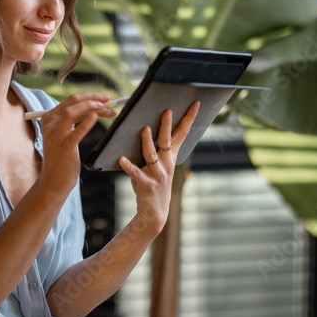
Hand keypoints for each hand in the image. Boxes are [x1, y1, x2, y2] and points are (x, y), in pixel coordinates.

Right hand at [38, 93, 116, 195]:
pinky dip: (87, 123)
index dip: (89, 96)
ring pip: (72, 112)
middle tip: (109, 100)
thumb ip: (73, 120)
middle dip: (93, 98)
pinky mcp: (65, 147)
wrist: (54, 181)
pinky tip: (96, 117)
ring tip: (106, 107)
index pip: (71, 100)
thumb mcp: (64, 134)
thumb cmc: (62, 157)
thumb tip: (94, 107)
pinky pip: (77, 132)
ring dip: (90, 106)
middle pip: (73, 102)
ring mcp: (56, 135)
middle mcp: (50, 124)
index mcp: (49, 118)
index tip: (104, 98)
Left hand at [117, 101, 200, 235]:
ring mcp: (158, 174)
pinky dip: (128, 166)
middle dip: (167, 125)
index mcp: (171, 156)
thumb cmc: (152, 182)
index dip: (189, 118)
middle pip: (167, 141)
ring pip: (152, 155)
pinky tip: (121, 159)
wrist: (154, 212)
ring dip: (148, 142)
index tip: (195, 103)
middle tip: (167, 110)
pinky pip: (135, 173)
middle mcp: (167, 164)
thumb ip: (152, 148)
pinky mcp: (146, 184)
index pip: (182, 133)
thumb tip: (144, 126)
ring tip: (144, 129)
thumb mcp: (157, 165)